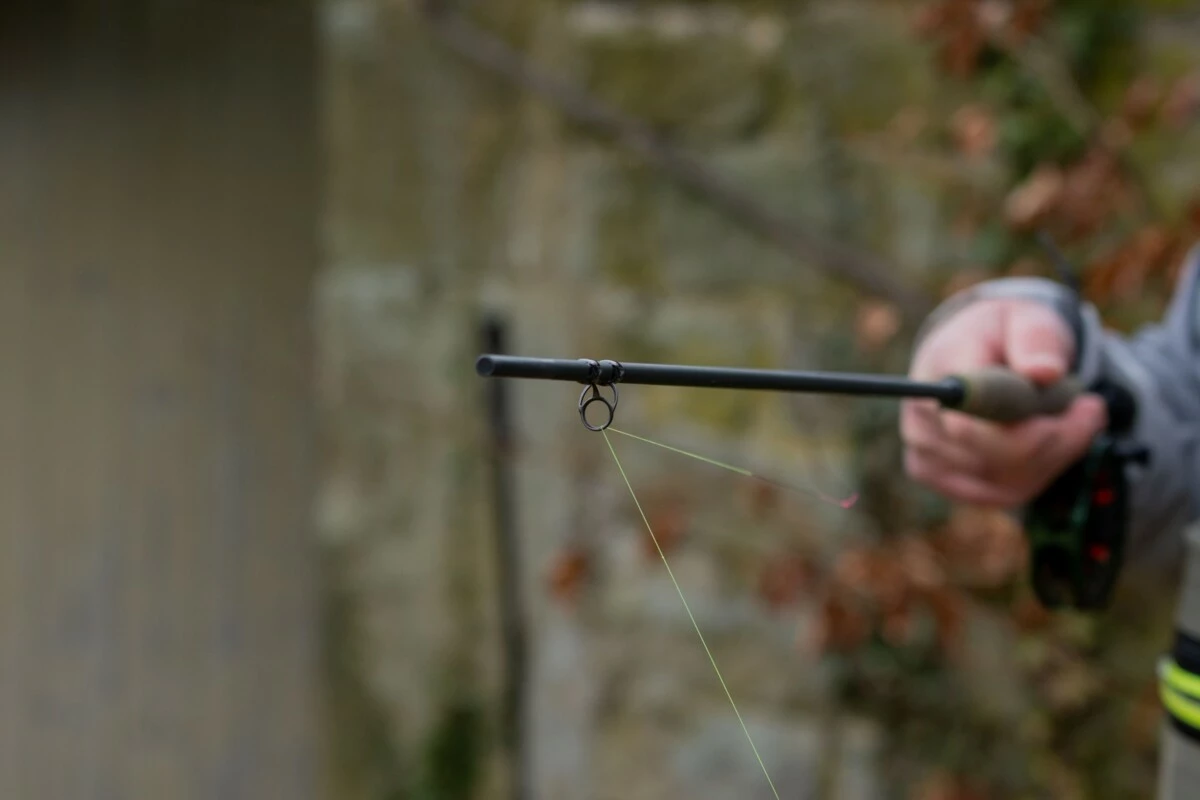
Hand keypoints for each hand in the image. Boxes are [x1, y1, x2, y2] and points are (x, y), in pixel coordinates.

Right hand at [901, 298, 1108, 506]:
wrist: (972, 350)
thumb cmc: (1002, 334)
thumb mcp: (1028, 318)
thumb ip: (1038, 338)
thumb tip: (1044, 371)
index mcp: (937, 373)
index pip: (973, 427)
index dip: (1033, 432)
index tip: (1087, 405)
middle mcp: (921, 419)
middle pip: (1000, 459)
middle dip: (1061, 438)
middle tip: (1090, 407)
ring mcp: (925, 454)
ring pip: (1009, 482)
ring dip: (1055, 455)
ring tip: (1071, 417)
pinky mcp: (938, 478)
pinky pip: (1004, 494)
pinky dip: (1039, 473)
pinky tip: (1049, 443)